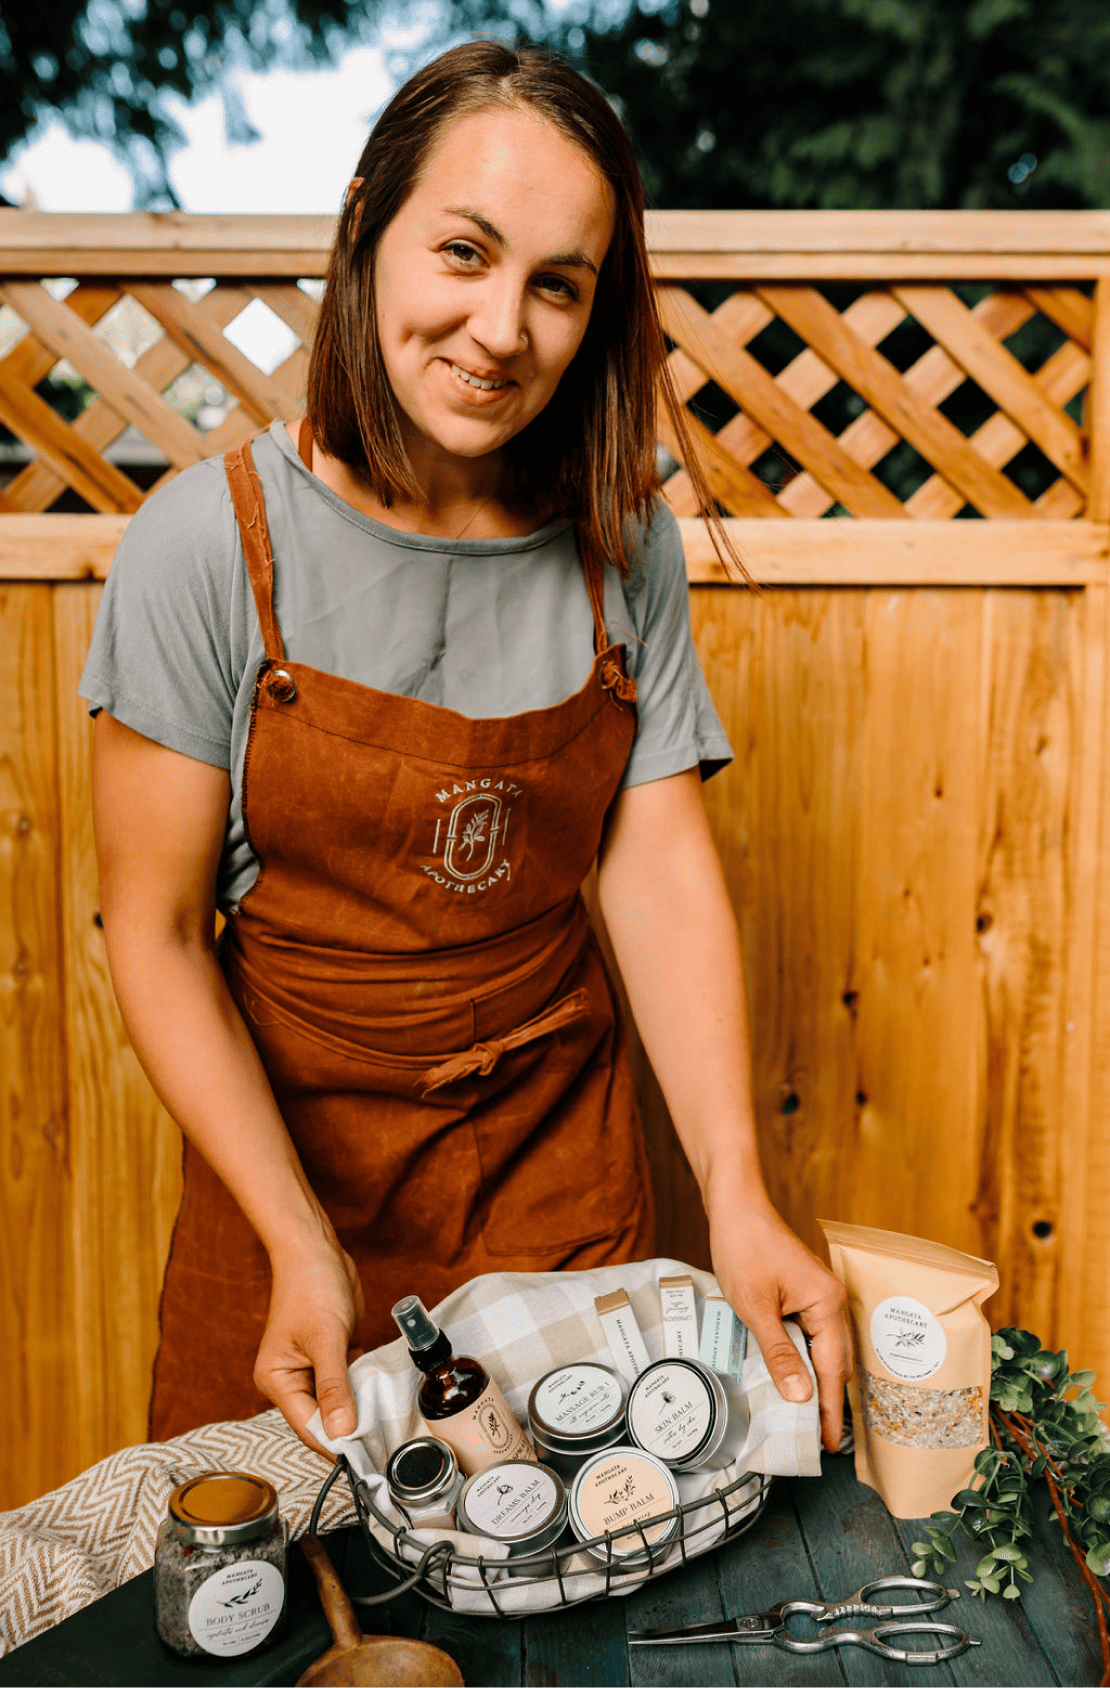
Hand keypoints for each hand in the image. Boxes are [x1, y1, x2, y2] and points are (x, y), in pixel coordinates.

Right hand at [254, 1244, 364, 1453]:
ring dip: (360, 1408)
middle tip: (384, 1443)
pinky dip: (364, 1387)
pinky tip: (384, 1394)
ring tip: (388, 1423)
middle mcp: (291, 1379)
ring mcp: (312, 1369)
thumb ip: (334, 1386)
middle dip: (350, 1427)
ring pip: (339, 1402)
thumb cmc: (310, 1287)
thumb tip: (340, 1431)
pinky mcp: (331, 1357)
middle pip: (323, 1418)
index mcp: (277, 1380)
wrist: (316, 1250)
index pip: (308, 1425)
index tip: (367, 1458)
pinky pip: (349, 1383)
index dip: (336, 1442)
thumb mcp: (325, 1339)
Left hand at [709, 1198, 852, 1453]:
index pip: (833, 1368)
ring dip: (817, 1381)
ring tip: (809, 1420)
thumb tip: (801, 1395)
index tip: (827, 1443)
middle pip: (836, 1361)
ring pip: (824, 1349)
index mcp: (828, 1303)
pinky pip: (812, 1334)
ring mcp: (820, 1295)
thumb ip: (780, 1353)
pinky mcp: (805, 1292)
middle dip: (827, 1401)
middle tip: (819, 1441)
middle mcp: (832, 1299)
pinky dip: (806, 1359)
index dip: (829, 1408)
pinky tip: (795, 1376)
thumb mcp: (756, 1307)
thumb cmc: (744, 1248)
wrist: (735, 1207)